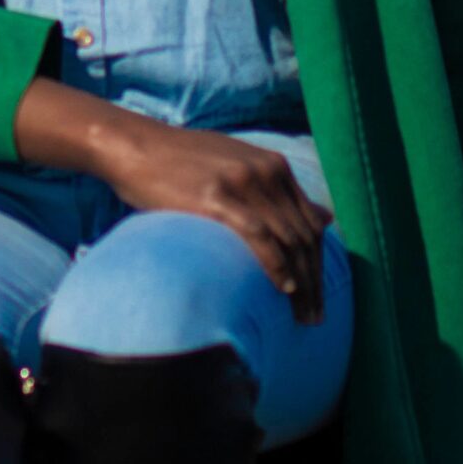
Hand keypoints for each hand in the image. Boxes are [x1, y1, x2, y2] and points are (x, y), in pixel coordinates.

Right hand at [99, 117, 333, 322]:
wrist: (136, 146)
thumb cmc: (181, 163)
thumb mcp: (237, 167)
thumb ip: (278, 192)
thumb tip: (326, 216)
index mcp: (274, 166)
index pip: (311, 222)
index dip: (319, 263)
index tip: (317, 296)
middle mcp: (267, 171)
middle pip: (304, 235)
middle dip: (315, 281)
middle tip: (314, 318)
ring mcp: (243, 183)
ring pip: (288, 240)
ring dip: (302, 283)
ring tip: (302, 316)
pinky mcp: (216, 197)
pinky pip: (258, 236)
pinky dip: (276, 265)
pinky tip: (283, 288)